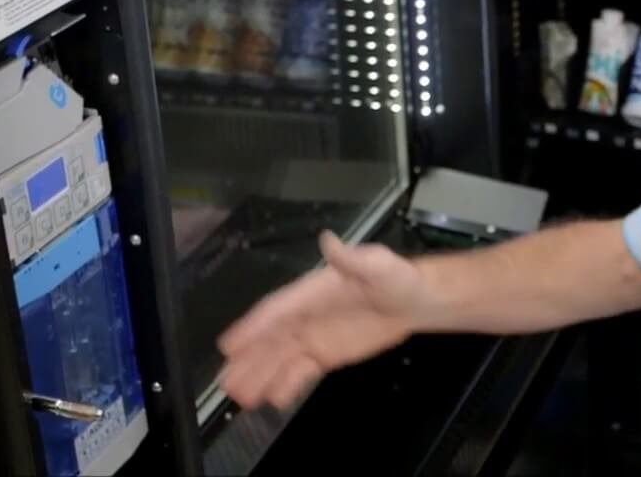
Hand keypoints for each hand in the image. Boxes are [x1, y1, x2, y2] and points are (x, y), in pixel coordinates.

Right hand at [217, 231, 426, 409]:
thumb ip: (352, 258)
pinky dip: (286, 385)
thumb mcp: (378, 265)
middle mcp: (306, 315)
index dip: (253, 327)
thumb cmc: (396, 278)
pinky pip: (301, 371)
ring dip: (260, 376)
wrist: (416, 301)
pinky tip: (272, 400)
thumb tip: (328, 239)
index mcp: (311, 292)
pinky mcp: (327, 355)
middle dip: (248, 360)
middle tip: (224, 382)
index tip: (229, 344)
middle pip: (271, 340)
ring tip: (239, 397)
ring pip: (280, 359)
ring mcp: (314, 337)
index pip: (278, 310)